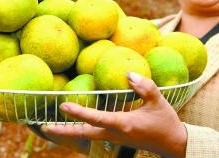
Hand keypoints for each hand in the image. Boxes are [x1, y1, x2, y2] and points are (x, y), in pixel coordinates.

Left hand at [42, 72, 187, 157]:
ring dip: (70, 132)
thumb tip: (127, 73)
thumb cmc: (165, 122)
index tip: (63, 106)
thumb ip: (143, 85)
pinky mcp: (117, 138)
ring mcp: (114, 138)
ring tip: (51, 127)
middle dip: (63, 131)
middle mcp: (115, 134)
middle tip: (43, 126)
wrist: (174, 144)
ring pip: (87, 136)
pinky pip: (94, 135)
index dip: (79, 112)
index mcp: (123, 125)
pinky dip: (81, 130)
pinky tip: (74, 126)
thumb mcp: (158, 100)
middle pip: (84, 134)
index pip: (96, 118)